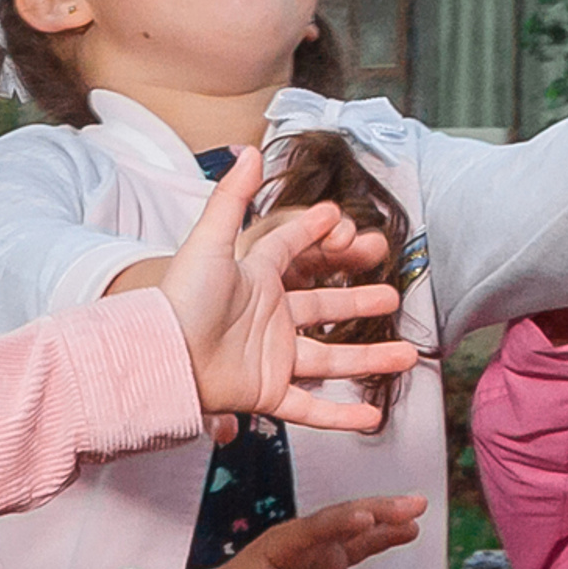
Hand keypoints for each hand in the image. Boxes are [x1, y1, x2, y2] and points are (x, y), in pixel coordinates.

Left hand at [124, 496, 428, 568]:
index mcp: (282, 543)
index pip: (317, 529)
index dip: (343, 523)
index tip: (369, 517)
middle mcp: (303, 540)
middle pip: (345, 520)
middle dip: (379, 511)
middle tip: (413, 504)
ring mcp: (317, 550)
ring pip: (356, 531)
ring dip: (387, 521)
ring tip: (418, 512)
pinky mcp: (326, 564)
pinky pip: (359, 548)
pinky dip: (381, 540)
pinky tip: (406, 532)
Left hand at [159, 149, 420, 431]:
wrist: (161, 356)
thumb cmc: (180, 298)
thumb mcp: (209, 242)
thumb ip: (232, 197)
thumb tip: (248, 150)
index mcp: (255, 280)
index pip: (291, 251)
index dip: (314, 236)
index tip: (342, 223)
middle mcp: (268, 318)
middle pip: (323, 308)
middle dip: (357, 302)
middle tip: (392, 299)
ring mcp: (270, 357)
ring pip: (330, 359)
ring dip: (368, 359)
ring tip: (406, 356)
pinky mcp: (266, 392)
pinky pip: (310, 407)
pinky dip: (341, 415)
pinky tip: (372, 418)